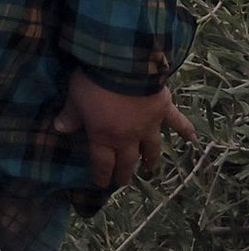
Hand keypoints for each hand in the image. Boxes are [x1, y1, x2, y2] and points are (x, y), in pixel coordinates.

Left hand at [53, 70, 194, 186]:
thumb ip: (69, 115)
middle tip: (124, 182)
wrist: (123, 67)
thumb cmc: (93, 83)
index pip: (102, 161)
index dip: (102, 173)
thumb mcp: (74, 98)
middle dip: (124, 172)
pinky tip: (193, 139)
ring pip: (151, 148)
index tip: (102, 183)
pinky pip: (178, 123)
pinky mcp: (164, 111)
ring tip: (149, 167)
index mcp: (104, 135)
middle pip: (126, 160)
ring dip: (150, 159)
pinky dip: (186, 130)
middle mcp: (128, 137)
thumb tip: (58, 129)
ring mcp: (148, 126)